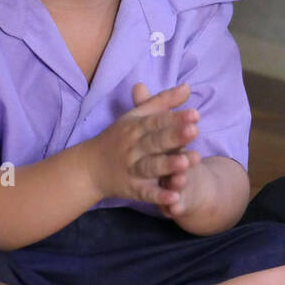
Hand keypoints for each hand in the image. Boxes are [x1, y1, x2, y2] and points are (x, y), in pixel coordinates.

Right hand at [85, 82, 201, 210]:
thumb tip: (187, 86)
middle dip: (174, 137)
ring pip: (151, 166)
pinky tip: (175, 197)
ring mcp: (132, 168)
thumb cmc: (120, 137)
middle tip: (194, 131)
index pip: (157, 121)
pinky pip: (146, 192)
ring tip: (187, 162)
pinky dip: (158, 196)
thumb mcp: (137, 116)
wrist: (88, 167)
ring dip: (168, 165)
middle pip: (155, 141)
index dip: (175, 118)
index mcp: (136, 127)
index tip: (195, 114)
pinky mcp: (132, 188)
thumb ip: (163, 102)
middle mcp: (134, 147)